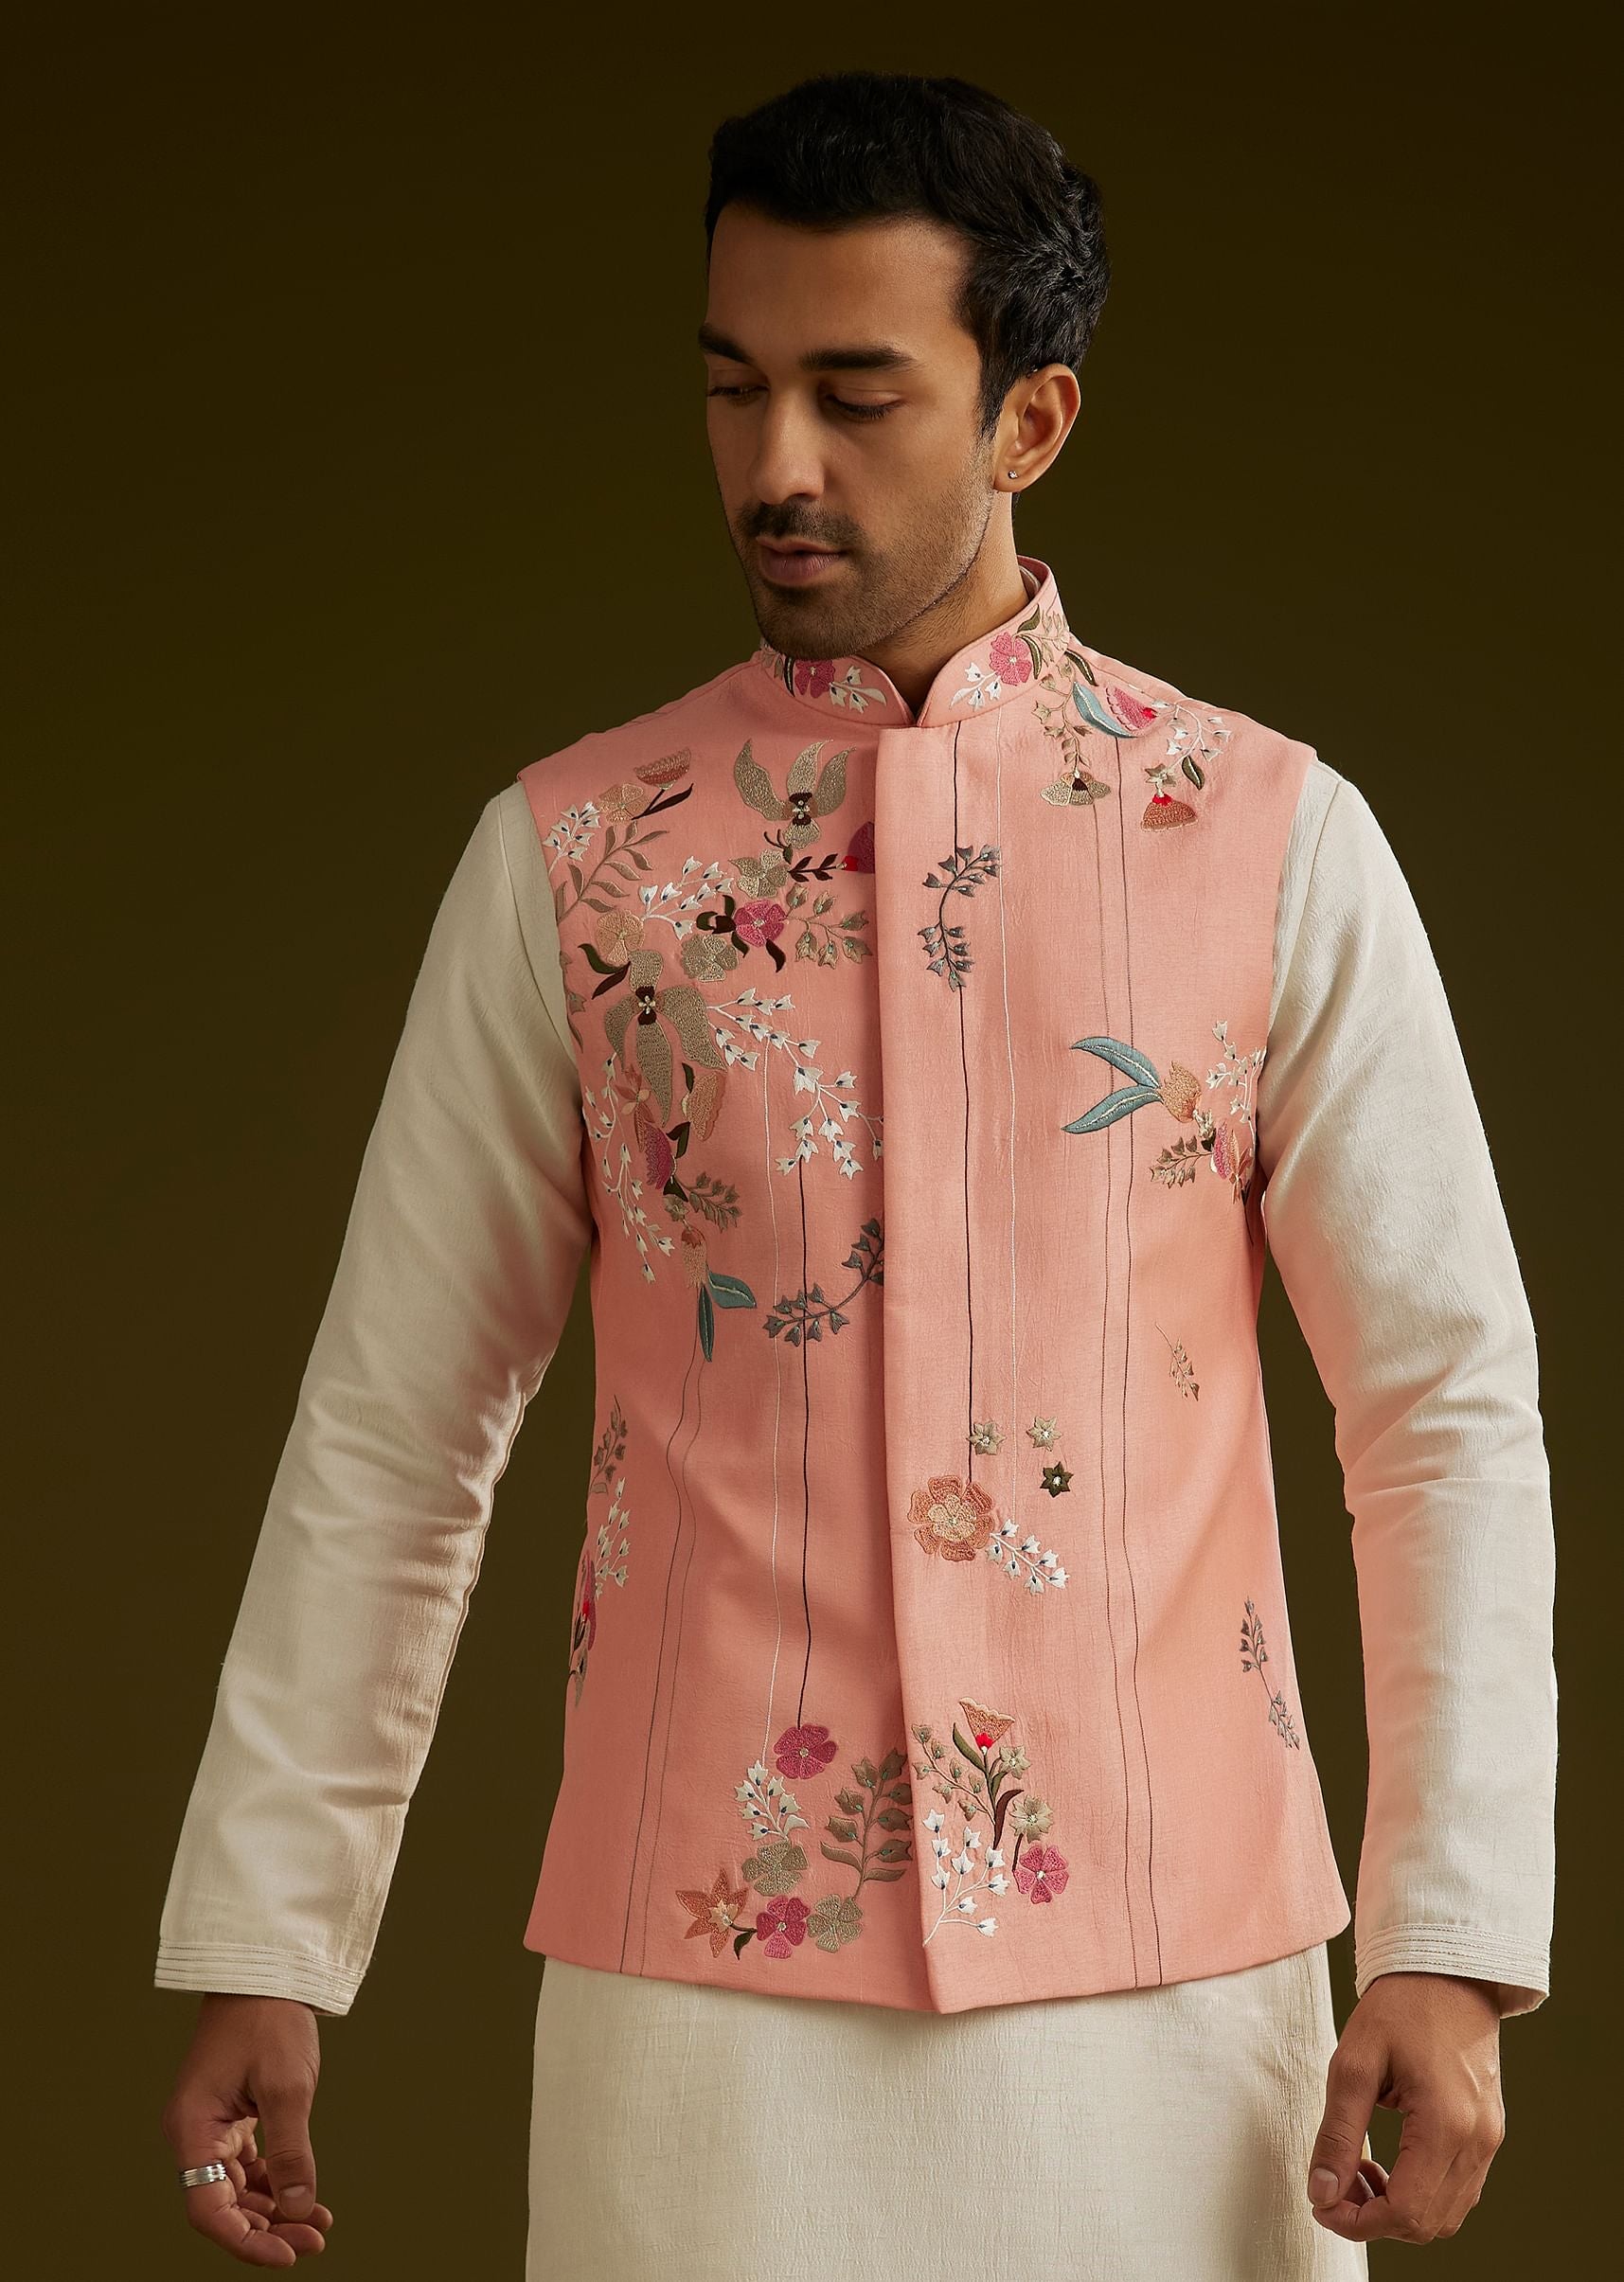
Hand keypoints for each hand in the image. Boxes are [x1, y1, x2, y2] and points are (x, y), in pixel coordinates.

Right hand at [161, 1992, 332, 2264]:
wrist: (265, 1969)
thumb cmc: (269, 2019)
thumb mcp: (288, 2086)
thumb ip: (291, 2150)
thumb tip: (298, 2208)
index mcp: (192, 2129)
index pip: (210, 2209)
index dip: (246, 2240)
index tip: (288, 2254)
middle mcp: (193, 2133)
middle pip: (224, 2204)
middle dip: (267, 2229)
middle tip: (314, 2241)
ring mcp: (211, 2126)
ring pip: (237, 2189)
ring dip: (274, 2210)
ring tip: (317, 2225)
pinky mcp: (230, 2117)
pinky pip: (248, 2165)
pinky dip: (275, 2183)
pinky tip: (305, 2196)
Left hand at [1307, 1971, 1506, 2245]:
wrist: (1447, 1971)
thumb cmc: (1399, 2008)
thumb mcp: (1354, 2063)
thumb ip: (1337, 2134)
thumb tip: (1321, 2192)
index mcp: (1447, 2125)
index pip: (1406, 2212)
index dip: (1358, 2222)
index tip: (1322, 2203)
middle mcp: (1478, 2142)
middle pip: (1427, 2224)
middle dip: (1374, 2219)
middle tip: (1334, 2183)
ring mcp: (1489, 2140)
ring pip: (1446, 2215)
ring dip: (1398, 2209)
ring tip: (1359, 2169)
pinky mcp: (1488, 2134)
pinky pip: (1457, 2191)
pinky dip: (1420, 2194)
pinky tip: (1389, 2163)